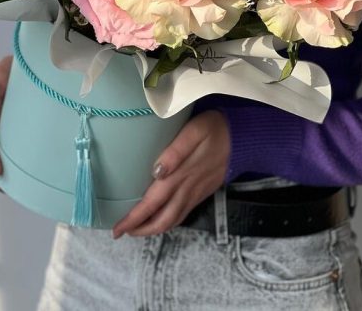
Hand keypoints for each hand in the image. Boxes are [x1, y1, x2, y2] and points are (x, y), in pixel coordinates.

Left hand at [112, 110, 229, 237]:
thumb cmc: (214, 128)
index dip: (135, 218)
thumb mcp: (195, 130)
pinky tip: (161, 218)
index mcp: (181, 174)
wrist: (243, 137)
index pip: (153, 202)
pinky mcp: (203, 192)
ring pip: (173, 219)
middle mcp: (187, 188)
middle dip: (141, 229)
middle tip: (121, 232)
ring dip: (154, 228)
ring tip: (137, 229)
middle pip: (162, 218)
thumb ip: (176, 150)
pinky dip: (169, 221)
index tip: (118, 228)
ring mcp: (196, 192)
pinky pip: (183, 213)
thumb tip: (157, 171)